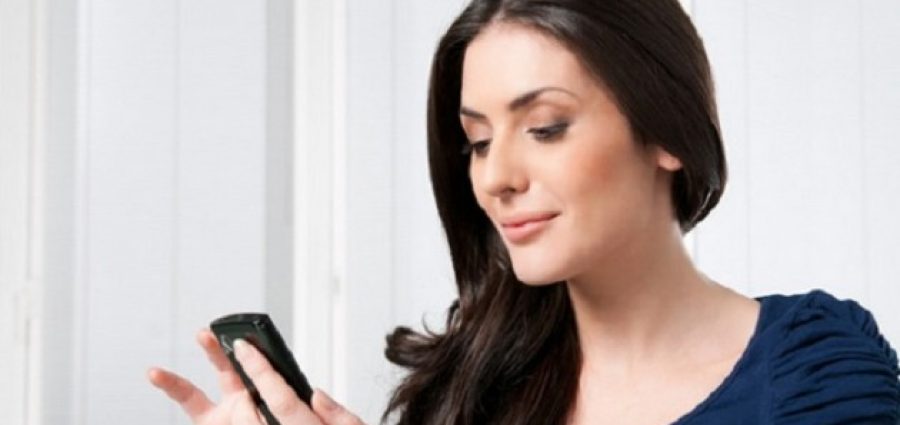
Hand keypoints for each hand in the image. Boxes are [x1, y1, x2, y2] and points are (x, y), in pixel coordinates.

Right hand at [147, 329, 364, 424]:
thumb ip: (337, 416)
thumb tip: (316, 392)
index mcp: (285, 402)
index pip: (272, 380)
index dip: (259, 362)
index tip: (245, 344)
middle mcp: (254, 404)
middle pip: (238, 371)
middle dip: (224, 349)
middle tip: (211, 329)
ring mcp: (232, 415)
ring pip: (210, 387)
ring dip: (198, 364)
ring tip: (188, 344)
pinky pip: (192, 404)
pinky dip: (174, 385)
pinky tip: (156, 371)